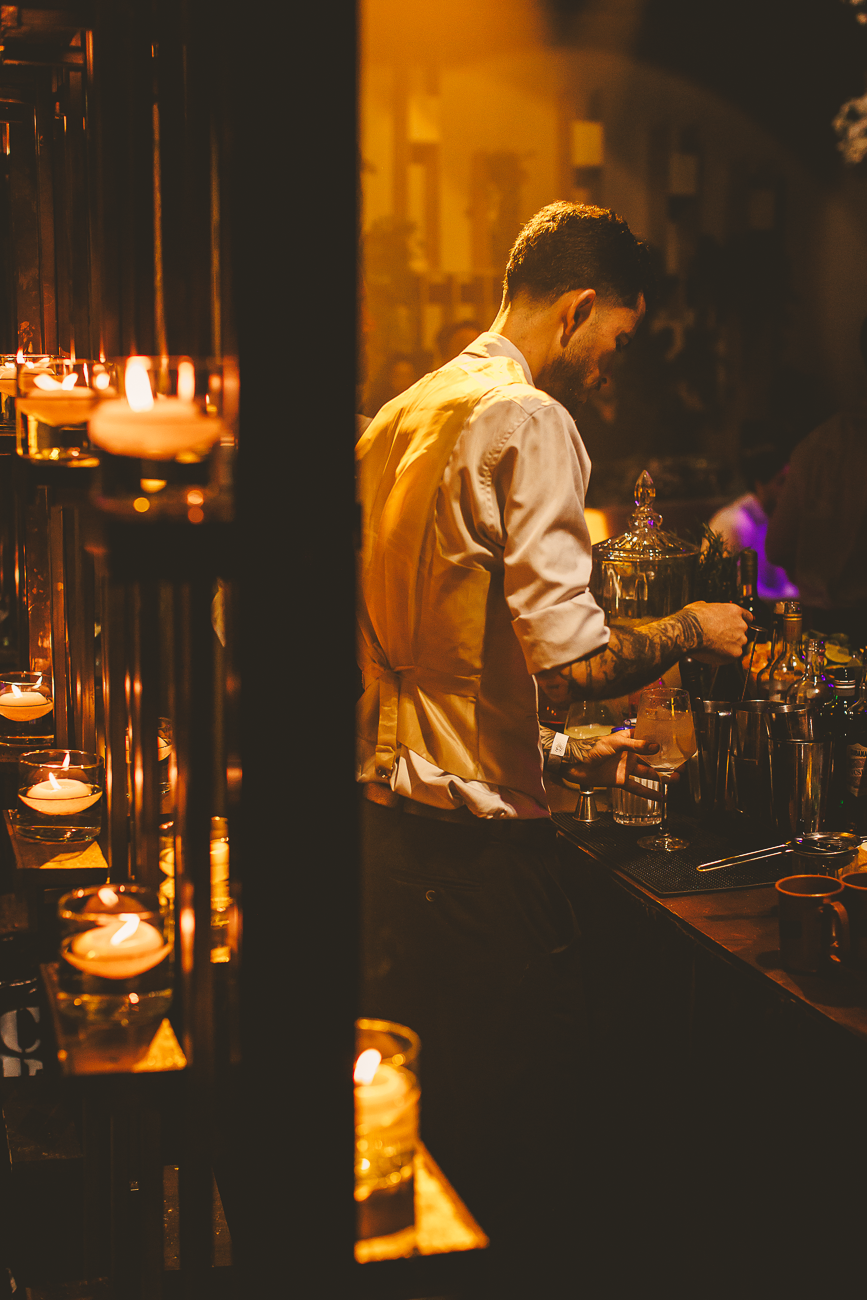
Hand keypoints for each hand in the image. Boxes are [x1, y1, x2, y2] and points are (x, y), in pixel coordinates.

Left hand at [560, 731, 676, 800]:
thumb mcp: (616, 743)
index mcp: (628, 739)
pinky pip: (637, 787)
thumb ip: (636, 746)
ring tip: (676, 779)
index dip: (661, 740)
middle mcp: (628, 753)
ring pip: (648, 773)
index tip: (675, 743)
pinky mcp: (620, 780)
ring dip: (661, 777)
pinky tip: (660, 796)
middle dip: (666, 761)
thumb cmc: (591, 748)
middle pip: (651, 758)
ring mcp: (625, 767)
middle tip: (681, 765)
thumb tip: (655, 747)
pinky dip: (648, 792)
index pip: (647, 738)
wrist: (574, 764)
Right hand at [683, 601, 751, 664]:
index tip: (736, 627)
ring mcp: (740, 639)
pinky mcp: (736, 652)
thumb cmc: (692, 619)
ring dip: (729, 647)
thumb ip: (709, 608)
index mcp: (734, 611)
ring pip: (738, 645)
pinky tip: (714, 653)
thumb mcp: (700, 606)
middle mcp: (741, 624)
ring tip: (714, 647)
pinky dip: (725, 657)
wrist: (688, 631)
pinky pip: (732, 656)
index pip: (747, 617)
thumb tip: (704, 608)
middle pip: (742, 632)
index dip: (741, 622)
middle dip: (732, 636)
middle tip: (719, 639)